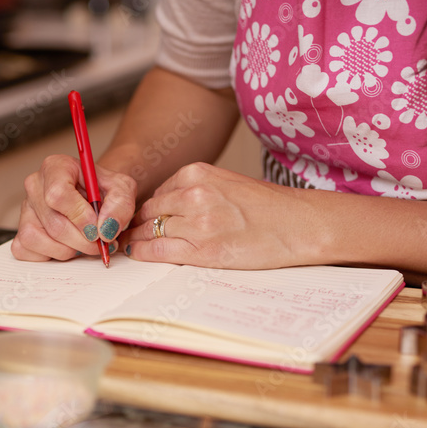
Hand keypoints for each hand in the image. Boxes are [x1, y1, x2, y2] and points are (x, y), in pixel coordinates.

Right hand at [12, 154, 136, 261]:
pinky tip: (66, 246)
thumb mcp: (122, 189)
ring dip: (68, 250)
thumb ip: (120, 204)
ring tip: (83, 242)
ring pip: (39, 240)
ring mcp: (25, 210)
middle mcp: (35, 186)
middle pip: (54, 224)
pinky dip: (50, 256)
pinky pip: (27, 251)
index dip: (80, 217)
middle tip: (100, 243)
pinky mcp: (20, 232)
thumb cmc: (103, 190)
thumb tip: (106, 228)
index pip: (58, 195)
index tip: (98, 229)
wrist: (94, 198)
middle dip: (83, 241)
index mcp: (56, 167)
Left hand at [121, 162, 320, 268]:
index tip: (139, 221)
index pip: (157, 193)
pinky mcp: (202, 250)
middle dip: (137, 225)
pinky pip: (157, 251)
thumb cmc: (269, 207)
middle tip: (125, 235)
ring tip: (130, 246)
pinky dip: (143, 253)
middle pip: (148, 211)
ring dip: (137, 240)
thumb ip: (195, 190)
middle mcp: (194, 193)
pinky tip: (137, 254)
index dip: (146, 210)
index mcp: (198, 172)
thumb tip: (164, 207)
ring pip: (149, 231)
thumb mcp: (227, 183)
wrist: (300, 225)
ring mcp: (197, 222)